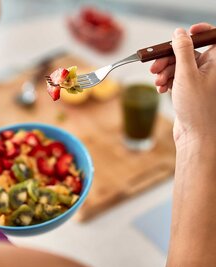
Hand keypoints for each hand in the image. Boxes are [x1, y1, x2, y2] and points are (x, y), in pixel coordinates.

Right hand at [150, 23, 215, 147]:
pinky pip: (175, 78)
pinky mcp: (189, 89)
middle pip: (187, 52)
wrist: (196, 135)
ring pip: (178, 65)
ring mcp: (199, 79)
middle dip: (168, 58)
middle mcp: (209, 69)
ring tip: (158, 82)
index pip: (210, 38)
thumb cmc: (197, 108)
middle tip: (155, 67)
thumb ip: (182, 51)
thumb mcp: (187, 74)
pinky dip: (166, 81)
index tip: (180, 35)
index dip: (196, 33)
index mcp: (215, 62)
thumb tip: (179, 33)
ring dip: (164, 71)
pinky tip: (162, 89)